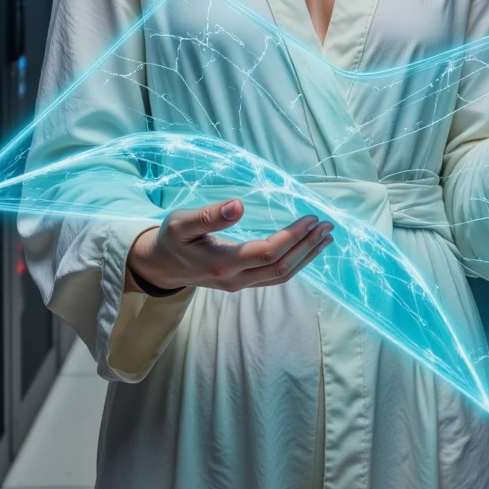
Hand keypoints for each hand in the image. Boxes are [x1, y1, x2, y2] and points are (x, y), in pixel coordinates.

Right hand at [126, 198, 334, 293]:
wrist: (160, 267)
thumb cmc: (170, 240)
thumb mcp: (181, 223)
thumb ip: (208, 215)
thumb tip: (238, 204)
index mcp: (222, 263)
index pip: (267, 252)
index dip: (292, 236)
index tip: (310, 217)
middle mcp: (235, 279)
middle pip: (281, 267)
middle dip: (307, 246)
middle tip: (328, 225)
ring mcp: (240, 284)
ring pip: (281, 275)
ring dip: (306, 256)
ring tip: (325, 237)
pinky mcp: (242, 282)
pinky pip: (275, 276)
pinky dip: (296, 263)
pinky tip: (306, 250)